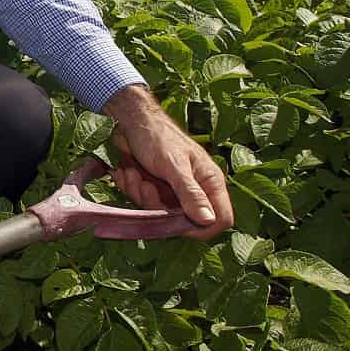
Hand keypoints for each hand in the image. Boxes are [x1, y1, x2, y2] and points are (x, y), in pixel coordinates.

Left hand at [103, 85, 234, 240]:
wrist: (130, 122)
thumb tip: (208, 221)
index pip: (221, 219)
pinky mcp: (155, 190)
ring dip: (141, 195)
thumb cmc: (158, 137)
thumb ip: (191, 193)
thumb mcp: (174, 165)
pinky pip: (144, 203)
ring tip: (134, 172)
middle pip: (185, 221)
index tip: (176, 223)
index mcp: (211, 182)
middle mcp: (195, 190)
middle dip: (159, 207)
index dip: (202, 228)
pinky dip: (132, 189)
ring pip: (161, 213)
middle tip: (145, 185)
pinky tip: (127, 172)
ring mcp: (174, 192)